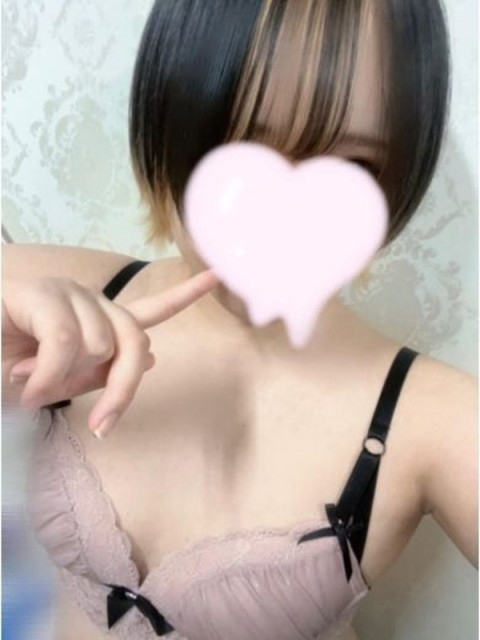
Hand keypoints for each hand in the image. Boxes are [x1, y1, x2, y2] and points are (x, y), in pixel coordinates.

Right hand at [2, 269, 218, 436]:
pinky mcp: (40, 293)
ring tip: (31, 382)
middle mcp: (91, 300)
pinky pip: (65, 343)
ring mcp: (67, 293)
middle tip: (100, 426)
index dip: (186, 294)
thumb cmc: (9, 368)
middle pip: (137, 341)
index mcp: (100, 320)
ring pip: (99, 346)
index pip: (153, 308)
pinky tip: (23, 383)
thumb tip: (152, 356)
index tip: (219, 275)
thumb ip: (104, 371)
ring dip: (63, 380)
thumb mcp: (64, 381)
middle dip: (122, 389)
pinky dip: (45, 376)